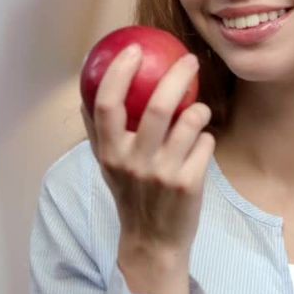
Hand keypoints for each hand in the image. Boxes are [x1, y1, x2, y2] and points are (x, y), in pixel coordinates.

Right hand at [81, 44, 214, 293]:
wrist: (153, 243)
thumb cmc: (131, 196)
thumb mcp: (108, 167)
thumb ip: (99, 132)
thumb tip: (87, 94)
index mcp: (109, 153)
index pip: (108, 104)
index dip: (120, 72)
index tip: (134, 49)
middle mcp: (134, 162)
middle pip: (159, 106)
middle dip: (178, 75)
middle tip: (189, 60)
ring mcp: (163, 174)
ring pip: (191, 121)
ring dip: (200, 109)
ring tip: (199, 109)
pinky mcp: (190, 184)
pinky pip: (206, 143)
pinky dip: (206, 138)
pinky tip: (201, 144)